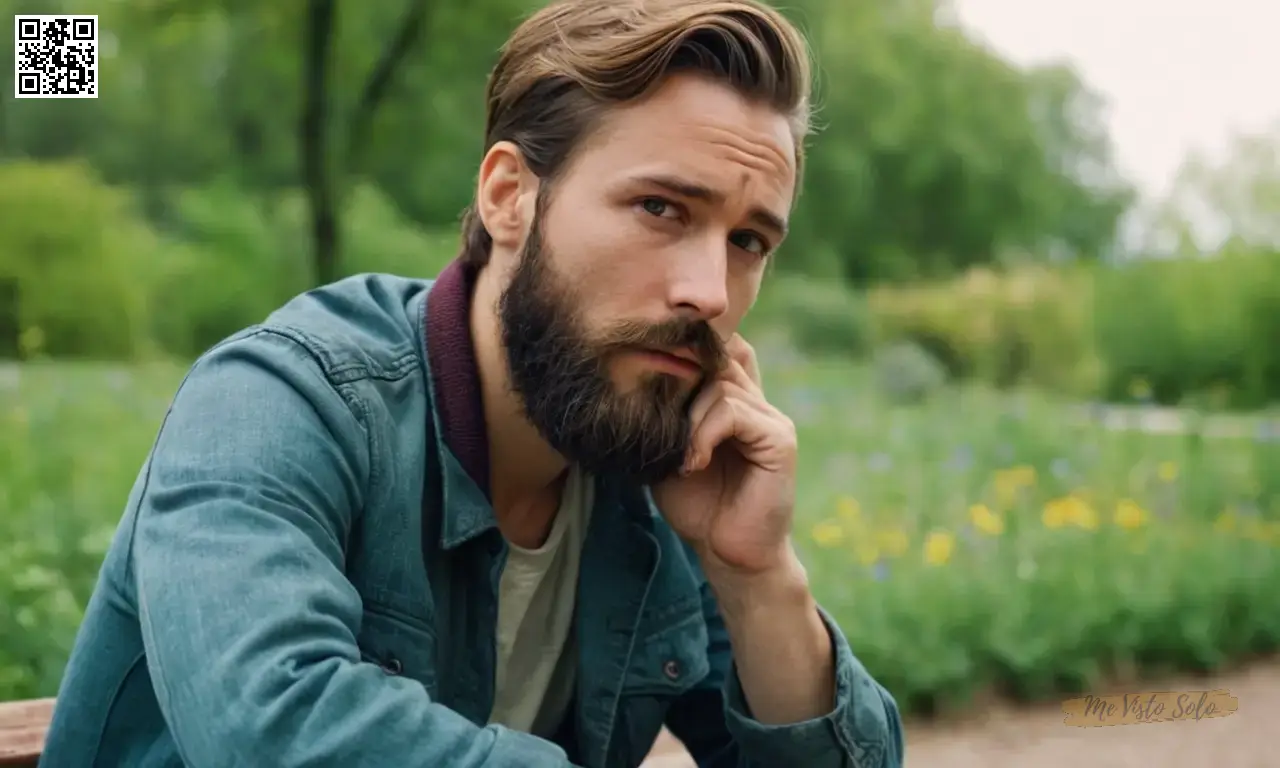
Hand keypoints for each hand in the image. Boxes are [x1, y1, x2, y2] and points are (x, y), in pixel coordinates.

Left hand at [652, 334, 797, 576]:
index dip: (686, 349)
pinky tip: (693, 463)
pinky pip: (734, 412)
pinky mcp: (779, 439)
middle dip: (679, 379)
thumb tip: (638, 372)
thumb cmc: (696, 505)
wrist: (727, 553)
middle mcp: (756, 402)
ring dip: (688, 418)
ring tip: (679, 456)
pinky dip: (704, 433)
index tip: (648, 366)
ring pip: (720, 385)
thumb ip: (666, 412)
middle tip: (658, 415)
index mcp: (734, 401)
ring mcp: (771, 418)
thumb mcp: (670, 449)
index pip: (718, 349)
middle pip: (717, 358)